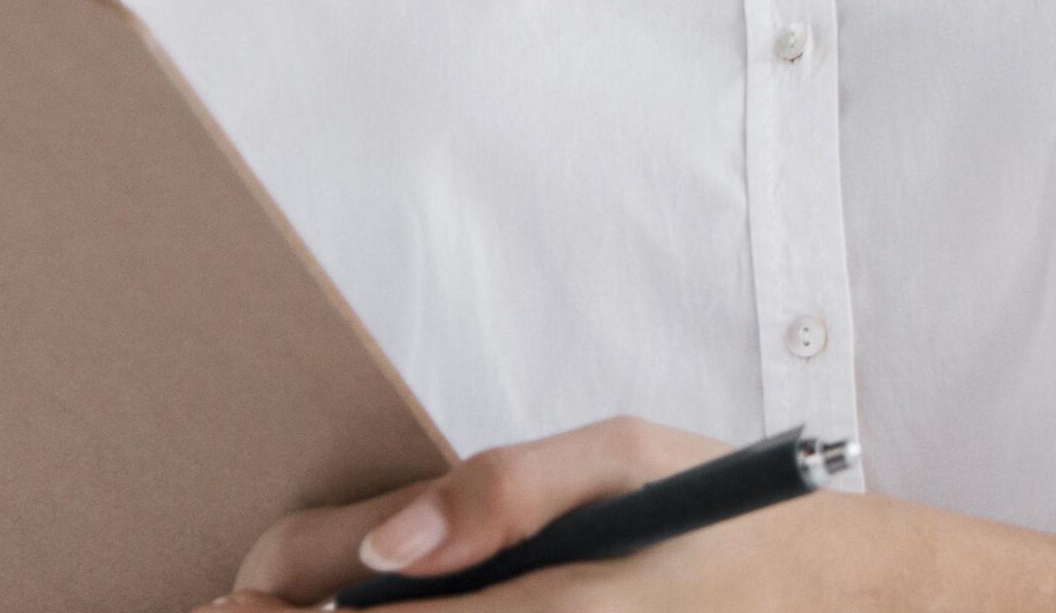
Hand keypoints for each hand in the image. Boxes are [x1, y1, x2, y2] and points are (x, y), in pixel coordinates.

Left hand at [199, 413, 941, 610]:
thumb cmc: (717, 509)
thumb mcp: (620, 458)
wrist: (822, 590)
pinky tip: (389, 607)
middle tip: (239, 602)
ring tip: (290, 605)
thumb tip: (388, 551)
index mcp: (551, 601)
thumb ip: (503, 493)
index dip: (276, 601)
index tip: (233, 592)